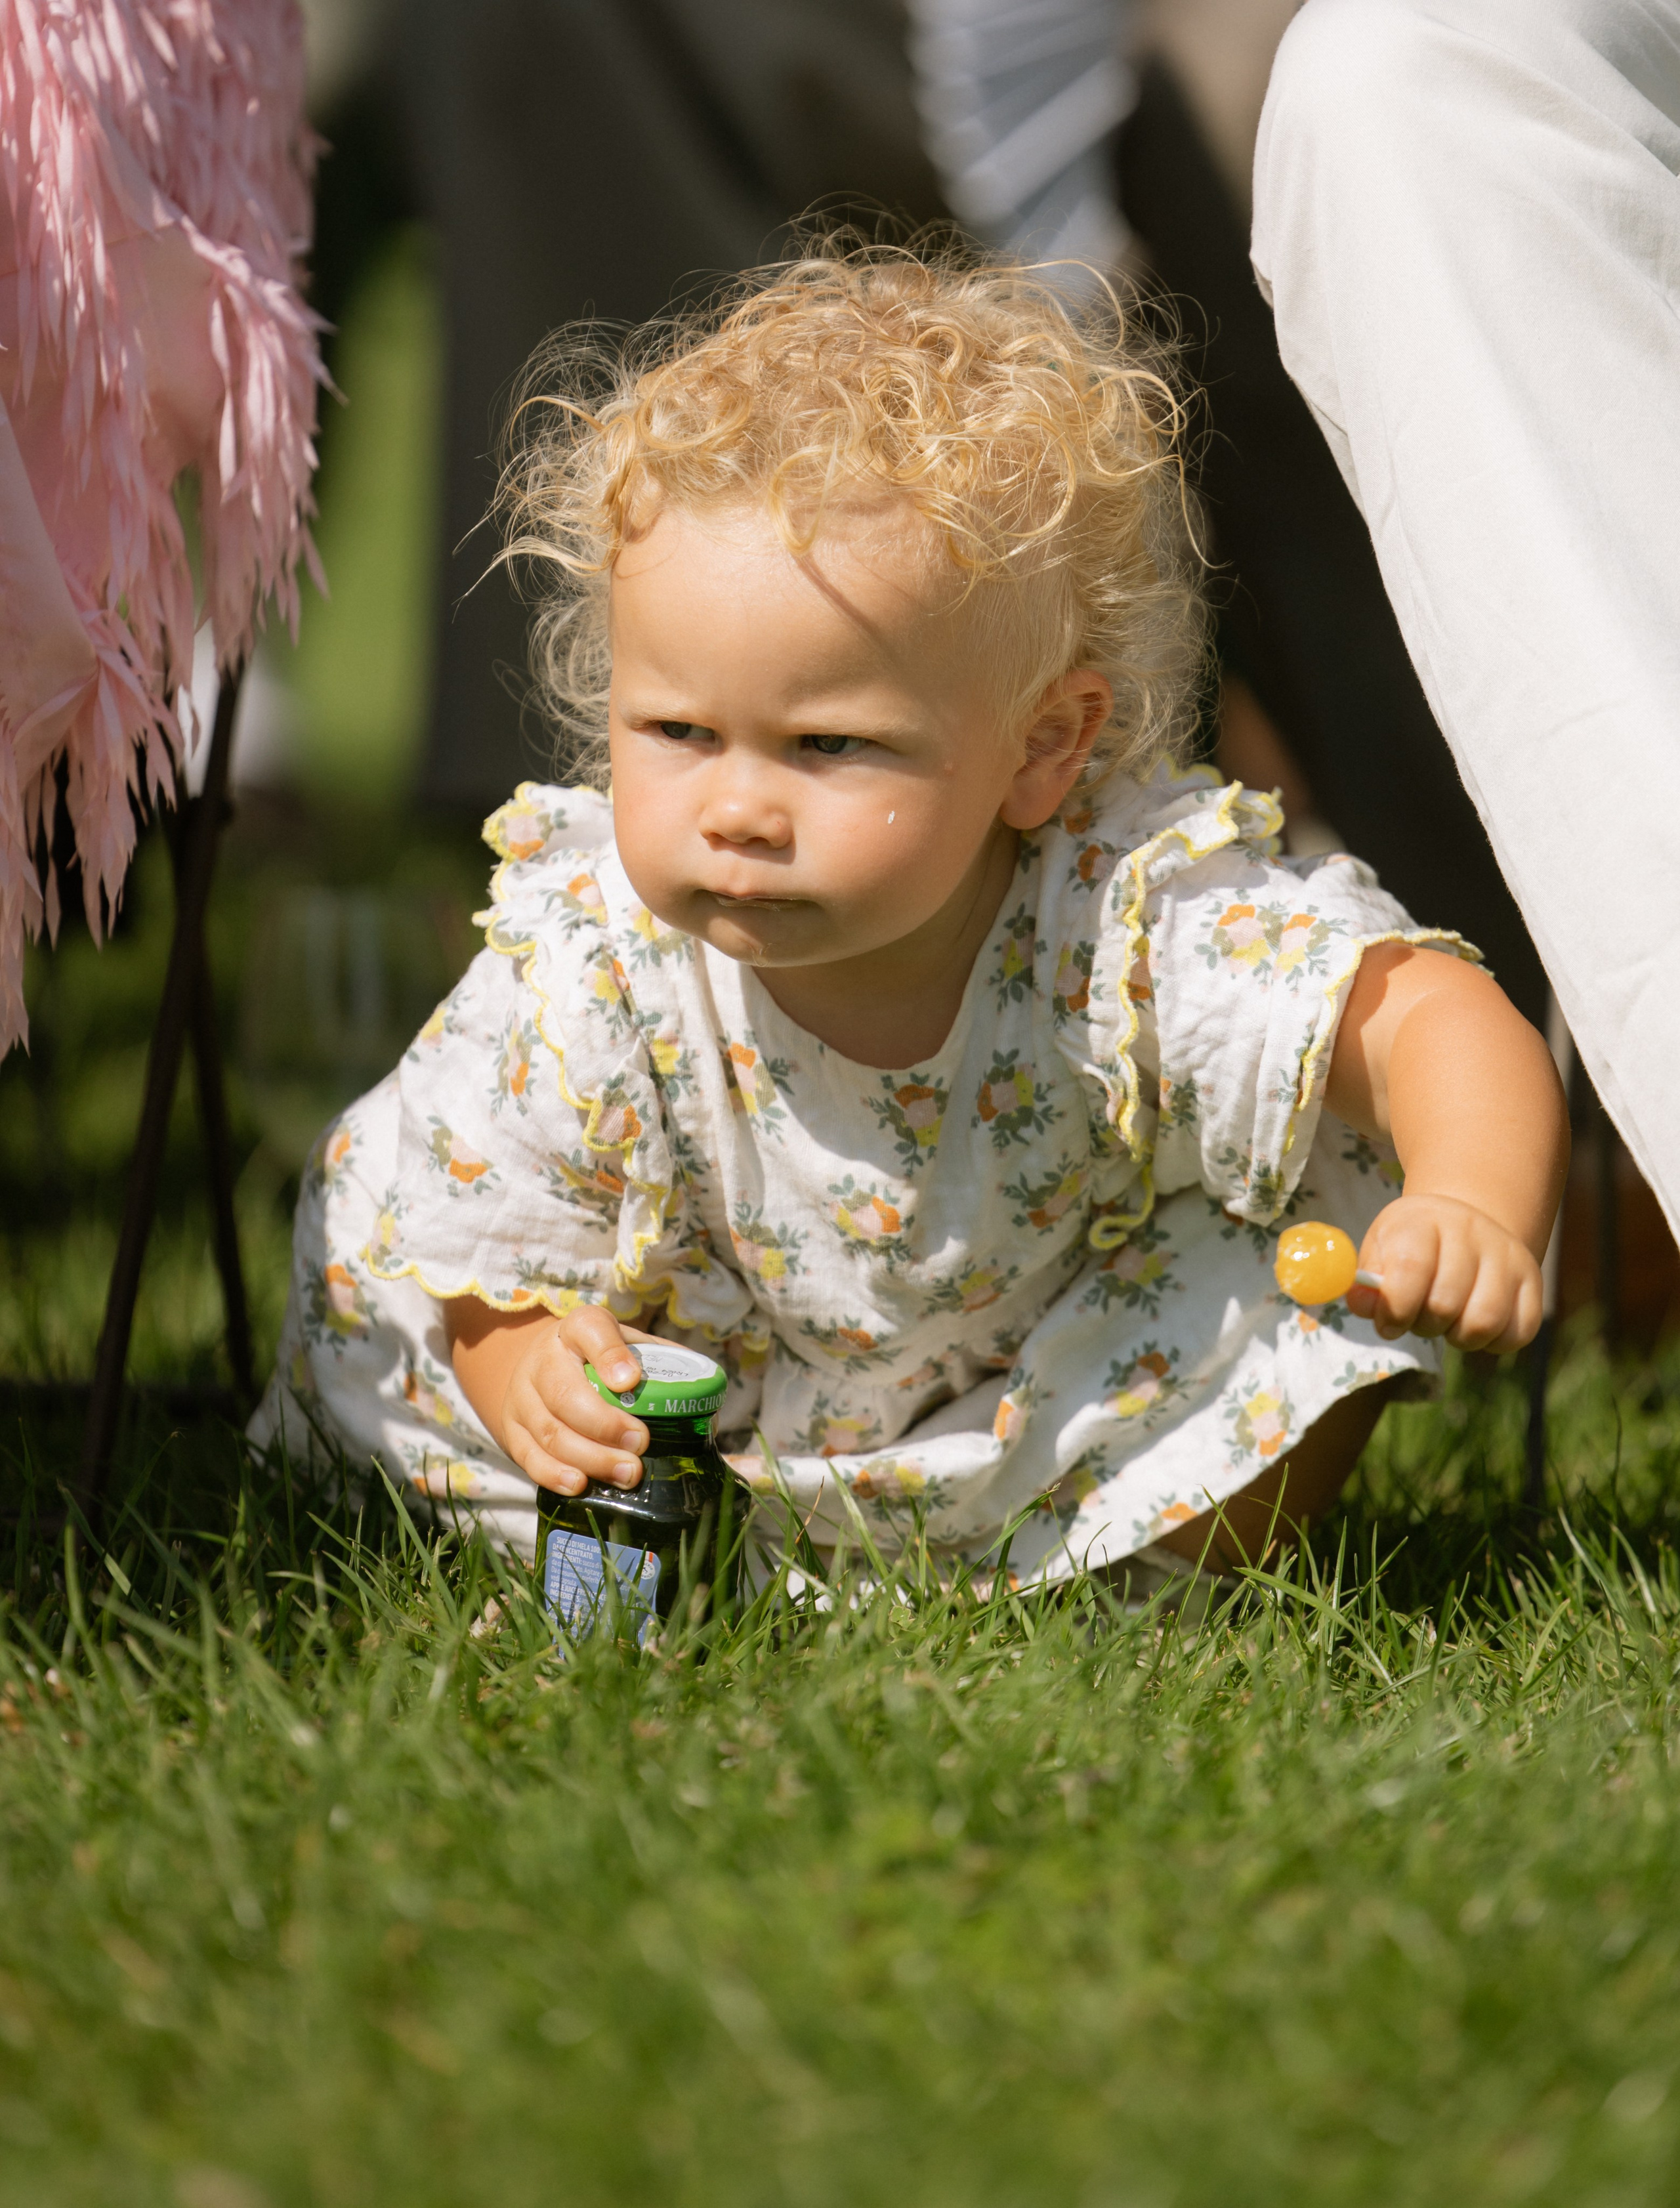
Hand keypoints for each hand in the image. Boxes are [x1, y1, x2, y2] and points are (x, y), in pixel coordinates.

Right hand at [446, 1298, 658, 1495]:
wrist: (544, 1369)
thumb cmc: (607, 1365)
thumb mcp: (636, 1353)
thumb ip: (670, 1376)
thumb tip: (710, 1424)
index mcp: (581, 1328)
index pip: (592, 1331)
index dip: (610, 1355)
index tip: (631, 1380)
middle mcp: (545, 1357)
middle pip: (565, 1392)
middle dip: (605, 1424)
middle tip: (641, 1444)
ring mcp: (523, 1395)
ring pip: (549, 1430)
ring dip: (590, 1457)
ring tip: (628, 1473)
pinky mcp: (512, 1430)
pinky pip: (528, 1456)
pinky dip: (555, 1474)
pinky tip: (582, 1485)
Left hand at [1346, 1192, 1543, 1351]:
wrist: (1462, 1222)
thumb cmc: (1411, 1244)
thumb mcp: (1380, 1252)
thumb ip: (1367, 1283)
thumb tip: (1363, 1304)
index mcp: (1424, 1220)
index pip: (1411, 1267)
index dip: (1396, 1308)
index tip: (1388, 1325)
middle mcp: (1471, 1231)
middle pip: (1446, 1303)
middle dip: (1424, 1325)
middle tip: (1419, 1317)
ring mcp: (1507, 1255)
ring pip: (1485, 1322)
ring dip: (1458, 1337)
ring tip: (1447, 1321)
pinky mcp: (1532, 1281)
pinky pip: (1518, 1332)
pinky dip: (1493, 1342)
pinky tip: (1474, 1323)